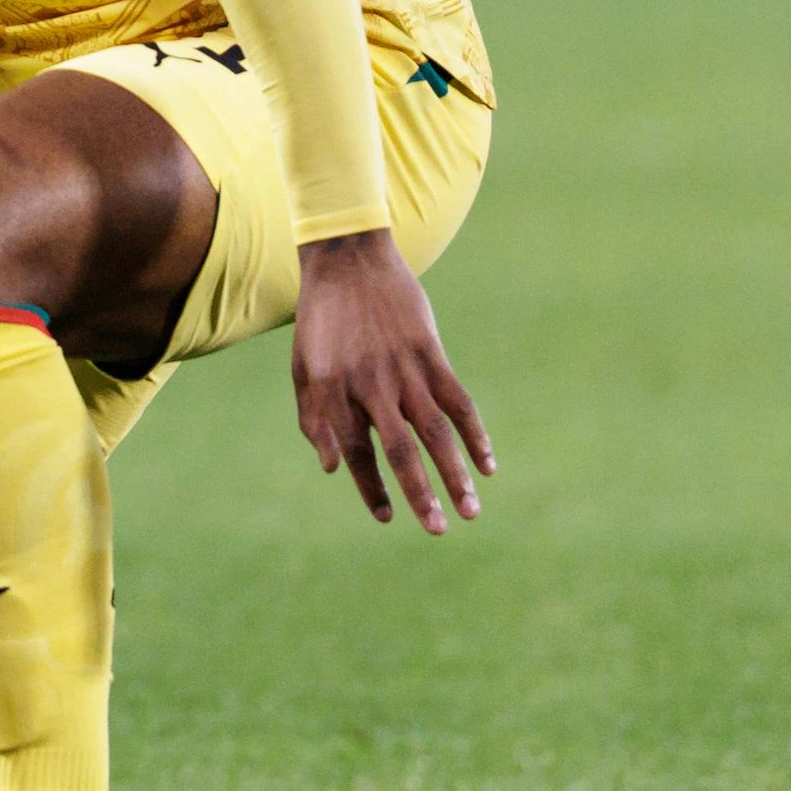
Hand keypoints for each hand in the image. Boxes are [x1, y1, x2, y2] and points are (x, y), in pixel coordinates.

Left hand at [290, 229, 493, 533]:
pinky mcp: (430, 353)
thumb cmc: (321, 322)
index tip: (385, 517)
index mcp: (334, 392)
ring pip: (435, 432)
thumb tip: (332, 470)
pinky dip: (475, 435)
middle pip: (399, 449)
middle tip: (436, 528)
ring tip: (470, 510)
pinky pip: (459, 401)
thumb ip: (315, 420)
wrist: (348, 262)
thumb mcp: (303, 369)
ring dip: (455, 473)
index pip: (356, 451)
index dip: (370, 487)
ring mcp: (404, 369)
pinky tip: (488, 465)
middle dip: (419, 493)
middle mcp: (370, 385)